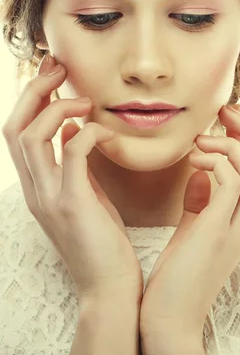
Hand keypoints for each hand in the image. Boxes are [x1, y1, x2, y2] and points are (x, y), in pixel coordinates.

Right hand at [1, 54, 142, 300]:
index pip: (18, 133)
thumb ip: (77, 166)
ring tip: (85, 100)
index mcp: (37, 187)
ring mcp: (49, 198)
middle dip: (35, 91)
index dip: (32, 99)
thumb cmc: (104, 243)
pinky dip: (87, 133)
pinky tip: (105, 131)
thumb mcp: (86, 197)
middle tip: (59, 67)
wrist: (110, 288)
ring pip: (30, 136)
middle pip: (14, 126)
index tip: (55, 76)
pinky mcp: (73, 205)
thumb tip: (78, 129)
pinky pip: (72, 153)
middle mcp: (34, 190)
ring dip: (56, 107)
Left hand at [139, 105, 239, 335]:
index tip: (224, 123)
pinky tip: (194, 162)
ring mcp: (237, 228)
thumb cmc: (178, 277)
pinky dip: (217, 163)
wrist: (170, 320)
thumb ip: (200, 202)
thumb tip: (200, 173)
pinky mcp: (218, 232)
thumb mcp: (192, 231)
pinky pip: (233, 183)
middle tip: (225, 114)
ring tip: (203, 142)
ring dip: (233, 146)